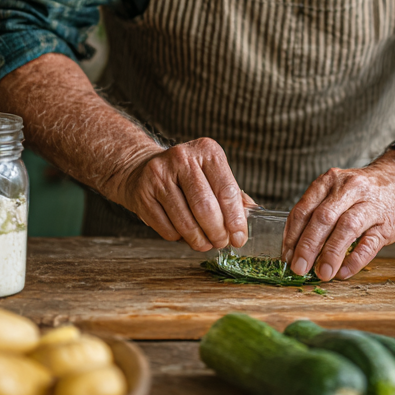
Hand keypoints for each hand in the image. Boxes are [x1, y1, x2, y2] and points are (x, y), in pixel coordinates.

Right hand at [108, 138, 250, 251]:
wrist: (142, 168)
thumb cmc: (187, 175)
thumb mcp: (212, 175)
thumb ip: (233, 195)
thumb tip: (252, 217)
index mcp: (207, 151)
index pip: (226, 190)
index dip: (236, 219)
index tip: (240, 237)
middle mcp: (182, 158)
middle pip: (205, 207)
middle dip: (217, 232)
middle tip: (221, 243)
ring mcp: (159, 175)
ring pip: (185, 221)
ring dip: (199, 240)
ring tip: (205, 243)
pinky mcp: (142, 194)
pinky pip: (167, 228)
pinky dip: (179, 238)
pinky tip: (183, 234)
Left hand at [282, 152, 394, 280]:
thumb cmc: (364, 190)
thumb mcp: (338, 190)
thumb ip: (318, 211)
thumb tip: (296, 248)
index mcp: (331, 181)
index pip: (305, 208)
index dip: (293, 234)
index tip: (287, 255)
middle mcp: (349, 189)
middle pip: (323, 218)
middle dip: (308, 246)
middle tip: (298, 268)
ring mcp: (370, 205)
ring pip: (346, 228)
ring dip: (331, 254)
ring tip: (322, 274)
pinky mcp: (388, 223)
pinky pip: (370, 243)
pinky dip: (355, 260)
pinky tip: (344, 272)